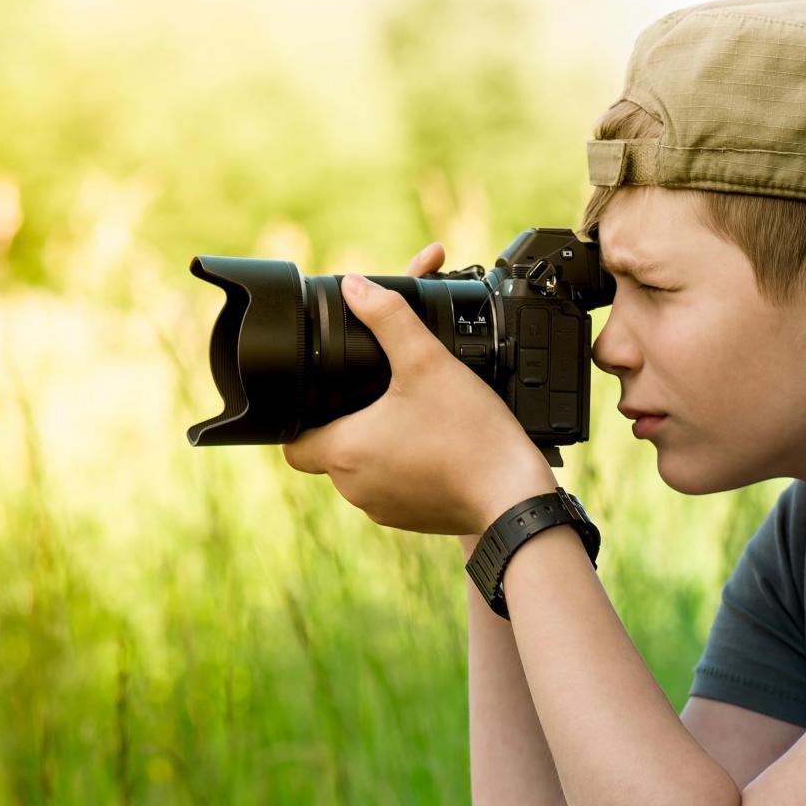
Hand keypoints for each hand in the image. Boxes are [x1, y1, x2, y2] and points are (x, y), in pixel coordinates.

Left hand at [282, 243, 556, 534]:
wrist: (514, 496)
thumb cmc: (469, 434)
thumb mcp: (428, 361)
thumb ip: (389, 317)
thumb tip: (355, 285)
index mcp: (344, 451)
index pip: (292, 444)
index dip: (300, 418)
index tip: (323, 397)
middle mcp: (354, 488)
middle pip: (329, 453)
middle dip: (347, 424)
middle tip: (378, 396)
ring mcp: (383, 509)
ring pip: (362, 472)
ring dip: (378, 446)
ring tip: (411, 417)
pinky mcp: (411, 519)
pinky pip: (393, 490)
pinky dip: (405, 468)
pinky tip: (433, 445)